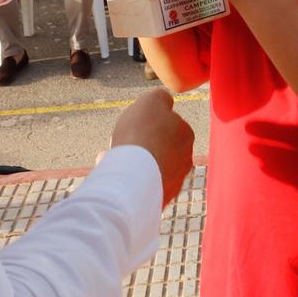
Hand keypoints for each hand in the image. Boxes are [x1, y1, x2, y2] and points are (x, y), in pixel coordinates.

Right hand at [109, 88, 194, 207]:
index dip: (147, 123)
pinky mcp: (158, 199)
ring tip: (111, 159)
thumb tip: (165, 100)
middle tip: (121, 142)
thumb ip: (160, 97)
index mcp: (186, 135)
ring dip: (132, 161)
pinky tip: (113, 174)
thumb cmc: (141, 135)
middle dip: (140, 144)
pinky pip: (140, 184)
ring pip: (148, 166)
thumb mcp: (151, 101)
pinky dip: (128, 178)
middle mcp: (185, 160)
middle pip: (158, 147)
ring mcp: (172, 182)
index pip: (167, 124)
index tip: (133, 125)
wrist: (133, 177)